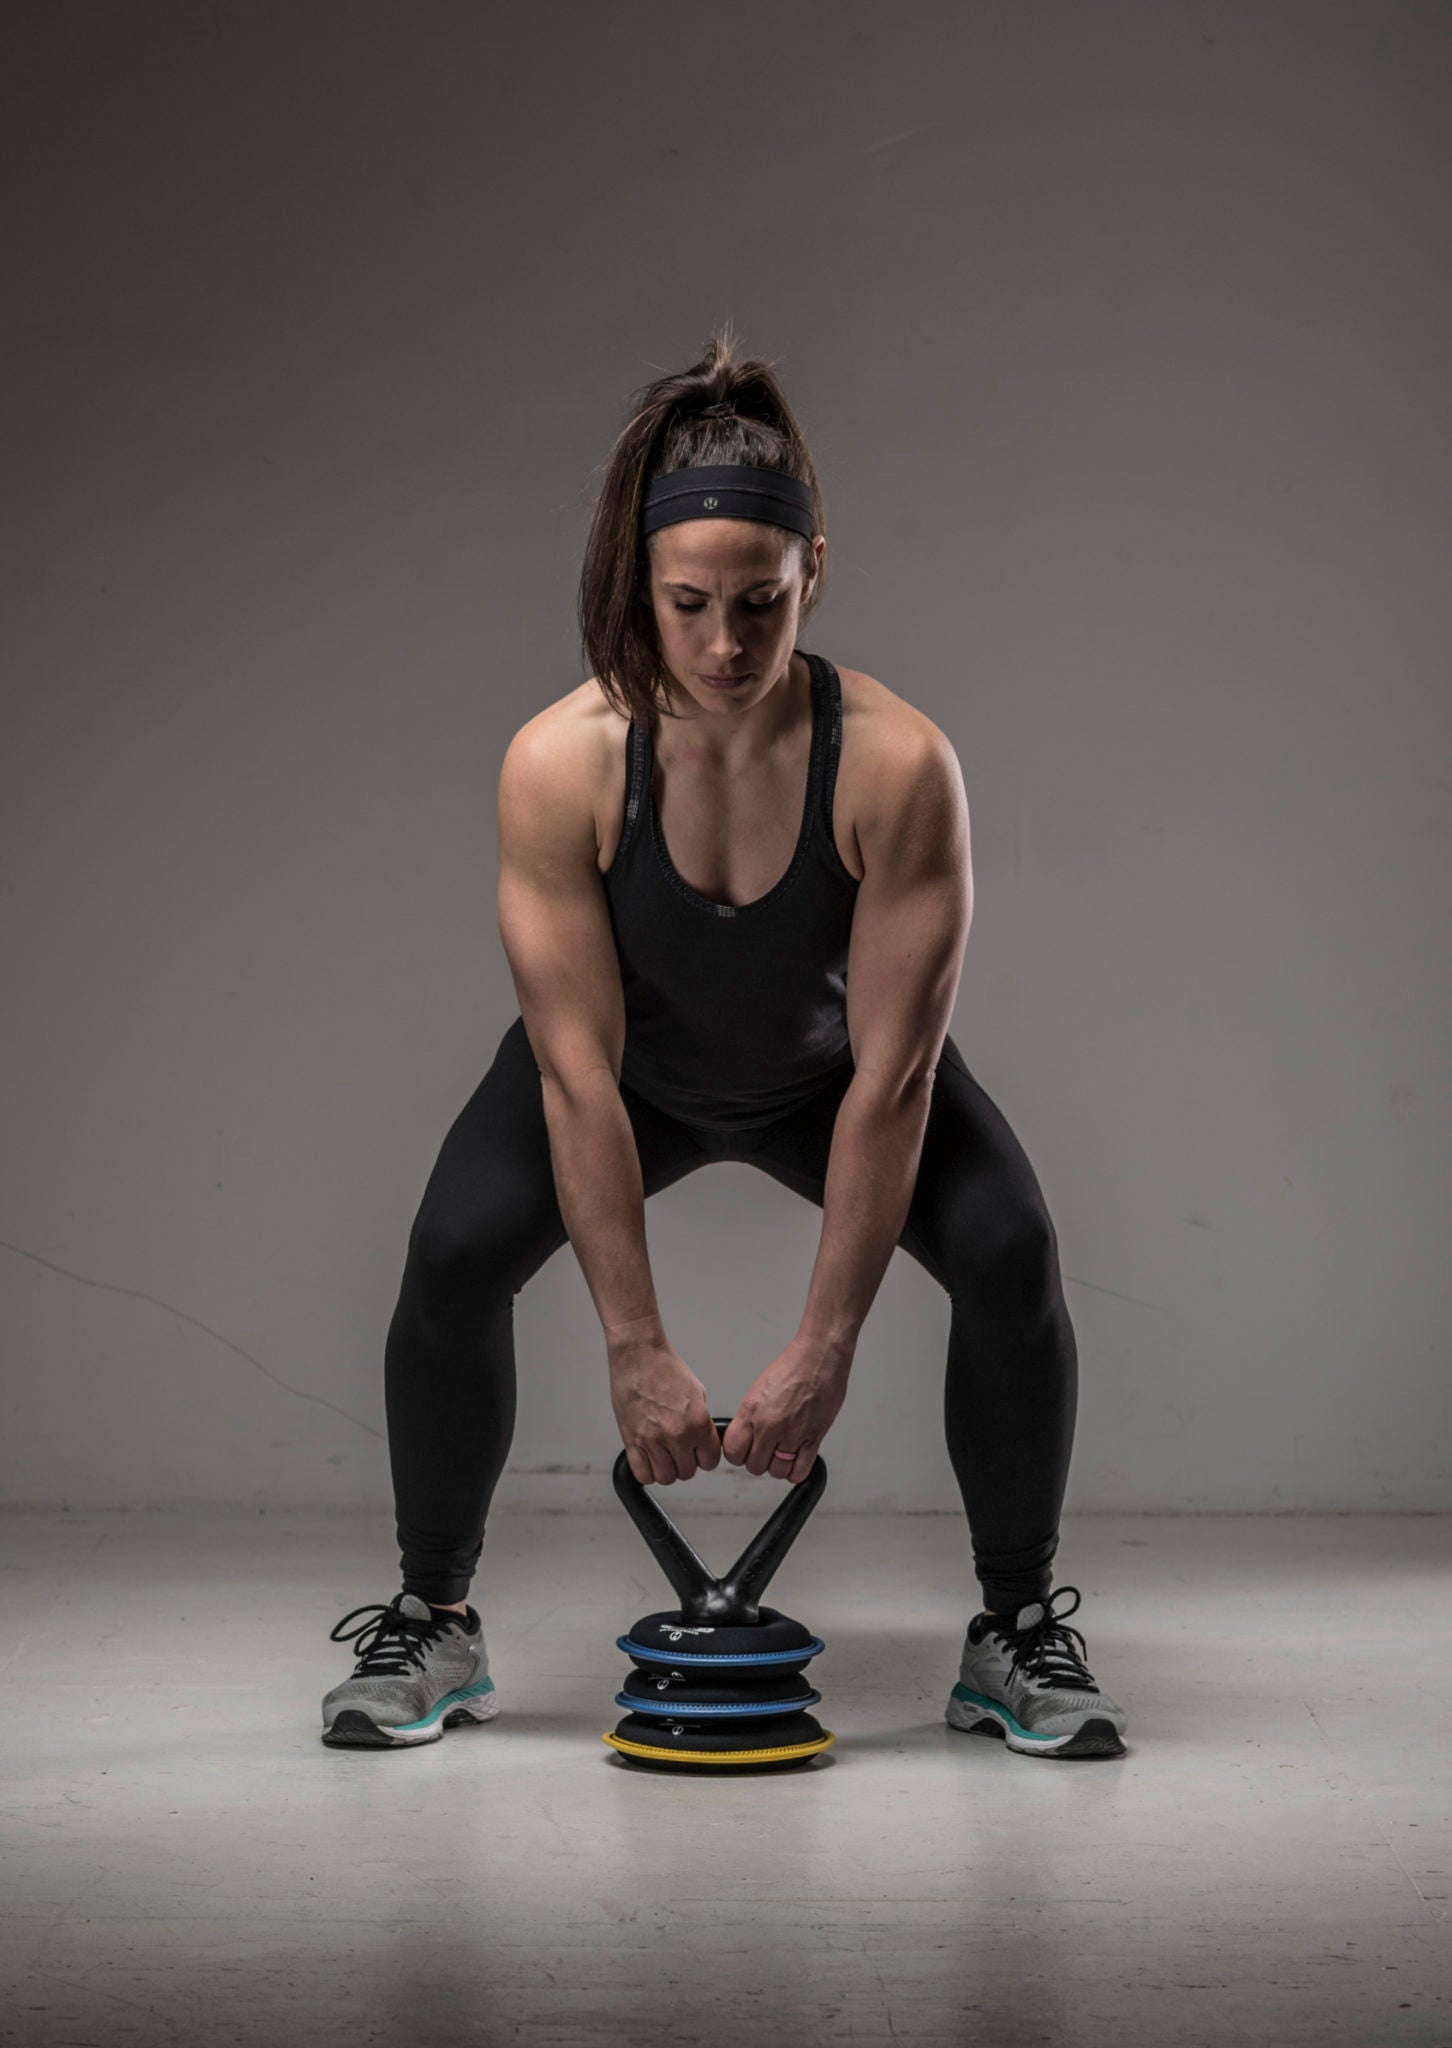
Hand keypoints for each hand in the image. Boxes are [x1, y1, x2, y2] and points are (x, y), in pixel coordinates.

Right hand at [608, 1336, 721, 1487]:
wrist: (639, 1355)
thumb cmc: (665, 1368)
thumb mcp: (697, 1392)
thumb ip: (701, 1420)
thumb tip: (702, 1438)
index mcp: (697, 1423)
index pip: (709, 1462)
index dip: (705, 1458)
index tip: (699, 1453)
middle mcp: (677, 1434)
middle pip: (687, 1473)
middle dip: (685, 1463)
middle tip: (679, 1451)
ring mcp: (653, 1440)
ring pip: (666, 1477)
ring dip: (667, 1469)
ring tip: (664, 1455)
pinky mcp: (632, 1440)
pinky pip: (642, 1474)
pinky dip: (647, 1471)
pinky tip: (649, 1459)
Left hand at [720, 1335, 848, 1482]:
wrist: (819, 1356)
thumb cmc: (792, 1366)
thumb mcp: (758, 1390)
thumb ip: (750, 1417)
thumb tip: (746, 1438)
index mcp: (751, 1411)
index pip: (733, 1452)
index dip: (738, 1455)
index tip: (743, 1451)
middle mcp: (770, 1425)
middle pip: (754, 1466)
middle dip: (758, 1461)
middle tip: (765, 1450)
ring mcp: (792, 1434)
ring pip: (776, 1472)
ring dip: (778, 1466)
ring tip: (782, 1453)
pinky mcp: (814, 1438)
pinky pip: (799, 1470)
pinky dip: (796, 1471)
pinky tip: (796, 1460)